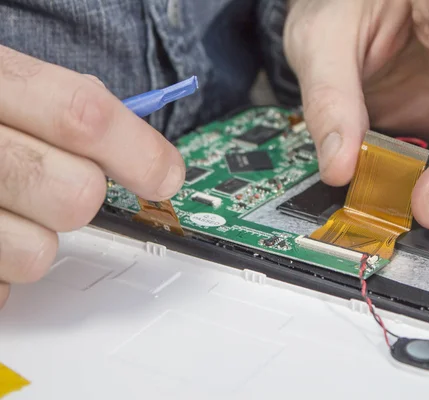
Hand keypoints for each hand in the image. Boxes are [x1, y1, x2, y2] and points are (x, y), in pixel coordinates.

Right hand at [0, 46, 184, 306]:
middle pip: (74, 194)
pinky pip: (1, 287)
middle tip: (62, 182)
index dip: (138, 152)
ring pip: (39, 253)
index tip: (165, 175)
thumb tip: (157, 162)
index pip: (81, 115)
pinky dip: (1, 267)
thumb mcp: (8, 84)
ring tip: (6, 209)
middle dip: (83, 196)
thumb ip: (74, 111)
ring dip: (35, 238)